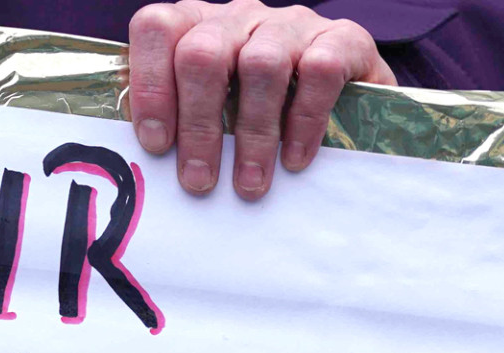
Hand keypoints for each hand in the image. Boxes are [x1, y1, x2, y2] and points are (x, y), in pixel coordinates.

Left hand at [128, 0, 395, 199]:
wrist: (354, 104)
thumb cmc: (265, 119)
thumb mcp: (217, 114)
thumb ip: (181, 127)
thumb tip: (149, 174)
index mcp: (198, 25)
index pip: (158, 29)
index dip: (151, 85)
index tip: (157, 145)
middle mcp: (241, 16)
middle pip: (204, 52)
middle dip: (198, 124)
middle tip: (199, 181)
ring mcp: (292, 24)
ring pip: (260, 64)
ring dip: (251, 133)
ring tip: (249, 184)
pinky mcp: (343, 39)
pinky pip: (319, 71)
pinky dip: (304, 122)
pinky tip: (294, 160)